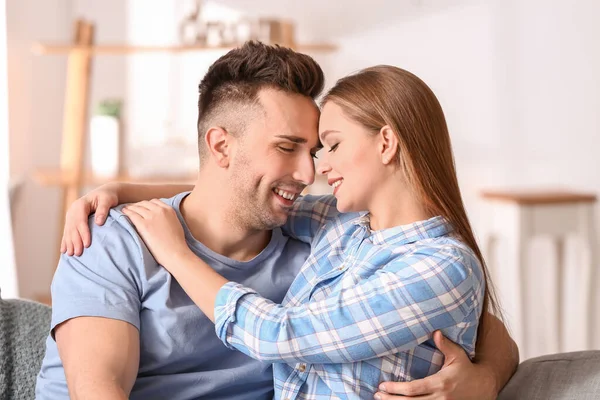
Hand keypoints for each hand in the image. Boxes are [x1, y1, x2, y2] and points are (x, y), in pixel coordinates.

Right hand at [61, 184, 118, 255]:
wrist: (104, 193)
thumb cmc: (108, 197)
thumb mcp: (107, 200)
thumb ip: (103, 210)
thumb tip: (99, 222)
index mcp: (80, 204)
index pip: (81, 221)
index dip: (83, 233)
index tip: (87, 244)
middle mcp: (73, 210)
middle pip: (73, 228)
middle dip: (75, 241)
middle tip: (78, 253)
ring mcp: (71, 215)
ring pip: (68, 231)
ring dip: (69, 243)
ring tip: (71, 254)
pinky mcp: (71, 220)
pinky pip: (67, 231)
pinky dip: (66, 241)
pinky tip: (64, 250)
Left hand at [122, 200, 190, 267]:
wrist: (175, 252)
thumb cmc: (177, 243)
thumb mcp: (175, 224)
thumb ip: (168, 218)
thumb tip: (161, 219)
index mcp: (169, 210)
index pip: (154, 202)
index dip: (146, 204)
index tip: (142, 207)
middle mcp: (160, 210)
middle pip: (144, 203)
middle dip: (137, 205)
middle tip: (132, 208)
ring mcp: (151, 217)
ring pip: (137, 208)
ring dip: (131, 208)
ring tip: (125, 210)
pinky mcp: (144, 225)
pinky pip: (132, 215)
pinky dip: (127, 213)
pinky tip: (123, 213)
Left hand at [375, 331, 497, 399]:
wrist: (484, 387)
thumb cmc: (467, 369)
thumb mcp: (458, 355)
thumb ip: (445, 344)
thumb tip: (435, 331)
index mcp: (440, 383)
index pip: (414, 389)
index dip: (397, 389)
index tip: (383, 385)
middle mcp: (440, 398)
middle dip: (392, 399)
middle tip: (377, 394)